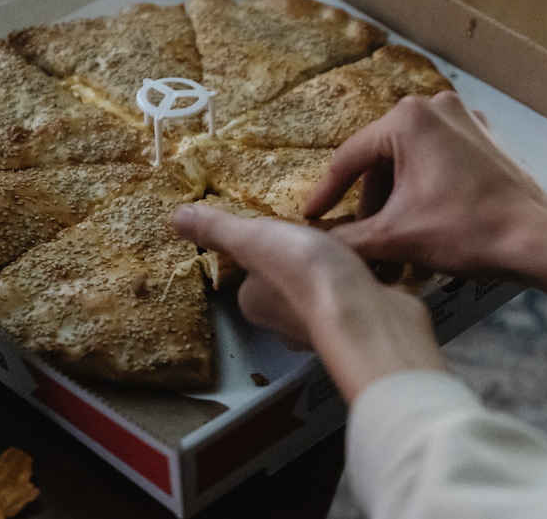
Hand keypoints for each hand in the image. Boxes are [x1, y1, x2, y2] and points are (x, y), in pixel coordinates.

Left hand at [172, 205, 445, 402]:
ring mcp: (322, 330)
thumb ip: (220, 229)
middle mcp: (281, 324)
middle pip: (288, 288)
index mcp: (253, 303)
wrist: (364, 314)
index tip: (288, 236)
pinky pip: (354, 302)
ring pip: (322, 297)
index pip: (253, 275)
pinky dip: (360, 289)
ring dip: (333, 279)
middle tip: (322, 241)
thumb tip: (175, 217)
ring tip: (349, 254)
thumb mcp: (255, 238)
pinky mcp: (357, 328)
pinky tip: (371, 273)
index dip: (268, 253)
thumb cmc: (304, 273)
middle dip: (303, 269)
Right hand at [302, 91, 546, 277]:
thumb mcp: (394, 238)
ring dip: (400, 201)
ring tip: (397, 243)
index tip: (312, 217)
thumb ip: (346, 239)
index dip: (327, 193)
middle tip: (362, 239)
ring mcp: (467, 120)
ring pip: (414, 162)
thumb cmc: (469, 231)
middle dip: (372, 204)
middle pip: (383, 160)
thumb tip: (316, 246)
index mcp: (408, 119)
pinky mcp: (488, 140)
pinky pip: (443, 162)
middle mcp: (437, 107)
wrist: (534, 238)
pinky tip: (427, 225)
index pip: (350, 158)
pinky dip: (428, 190)